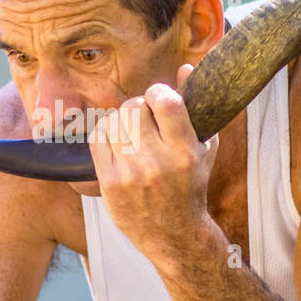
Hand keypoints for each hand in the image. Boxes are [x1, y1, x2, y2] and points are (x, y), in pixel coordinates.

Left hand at [87, 62, 218, 271]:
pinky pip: (97, 138)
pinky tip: (118, 144)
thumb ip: (195, 107)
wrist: (173, 235)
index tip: (160, 100)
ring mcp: (129, 174)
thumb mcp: (203, 148)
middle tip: (146, 120)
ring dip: (122, 121)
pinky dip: (107, 134)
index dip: (159, 92)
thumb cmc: (190, 187)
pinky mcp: (108, 183)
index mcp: (185, 152)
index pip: (165, 101)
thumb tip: (185, 66)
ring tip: (133, 134)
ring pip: (113, 120)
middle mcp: (156, 163)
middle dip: (139, 107)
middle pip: (134, 107)